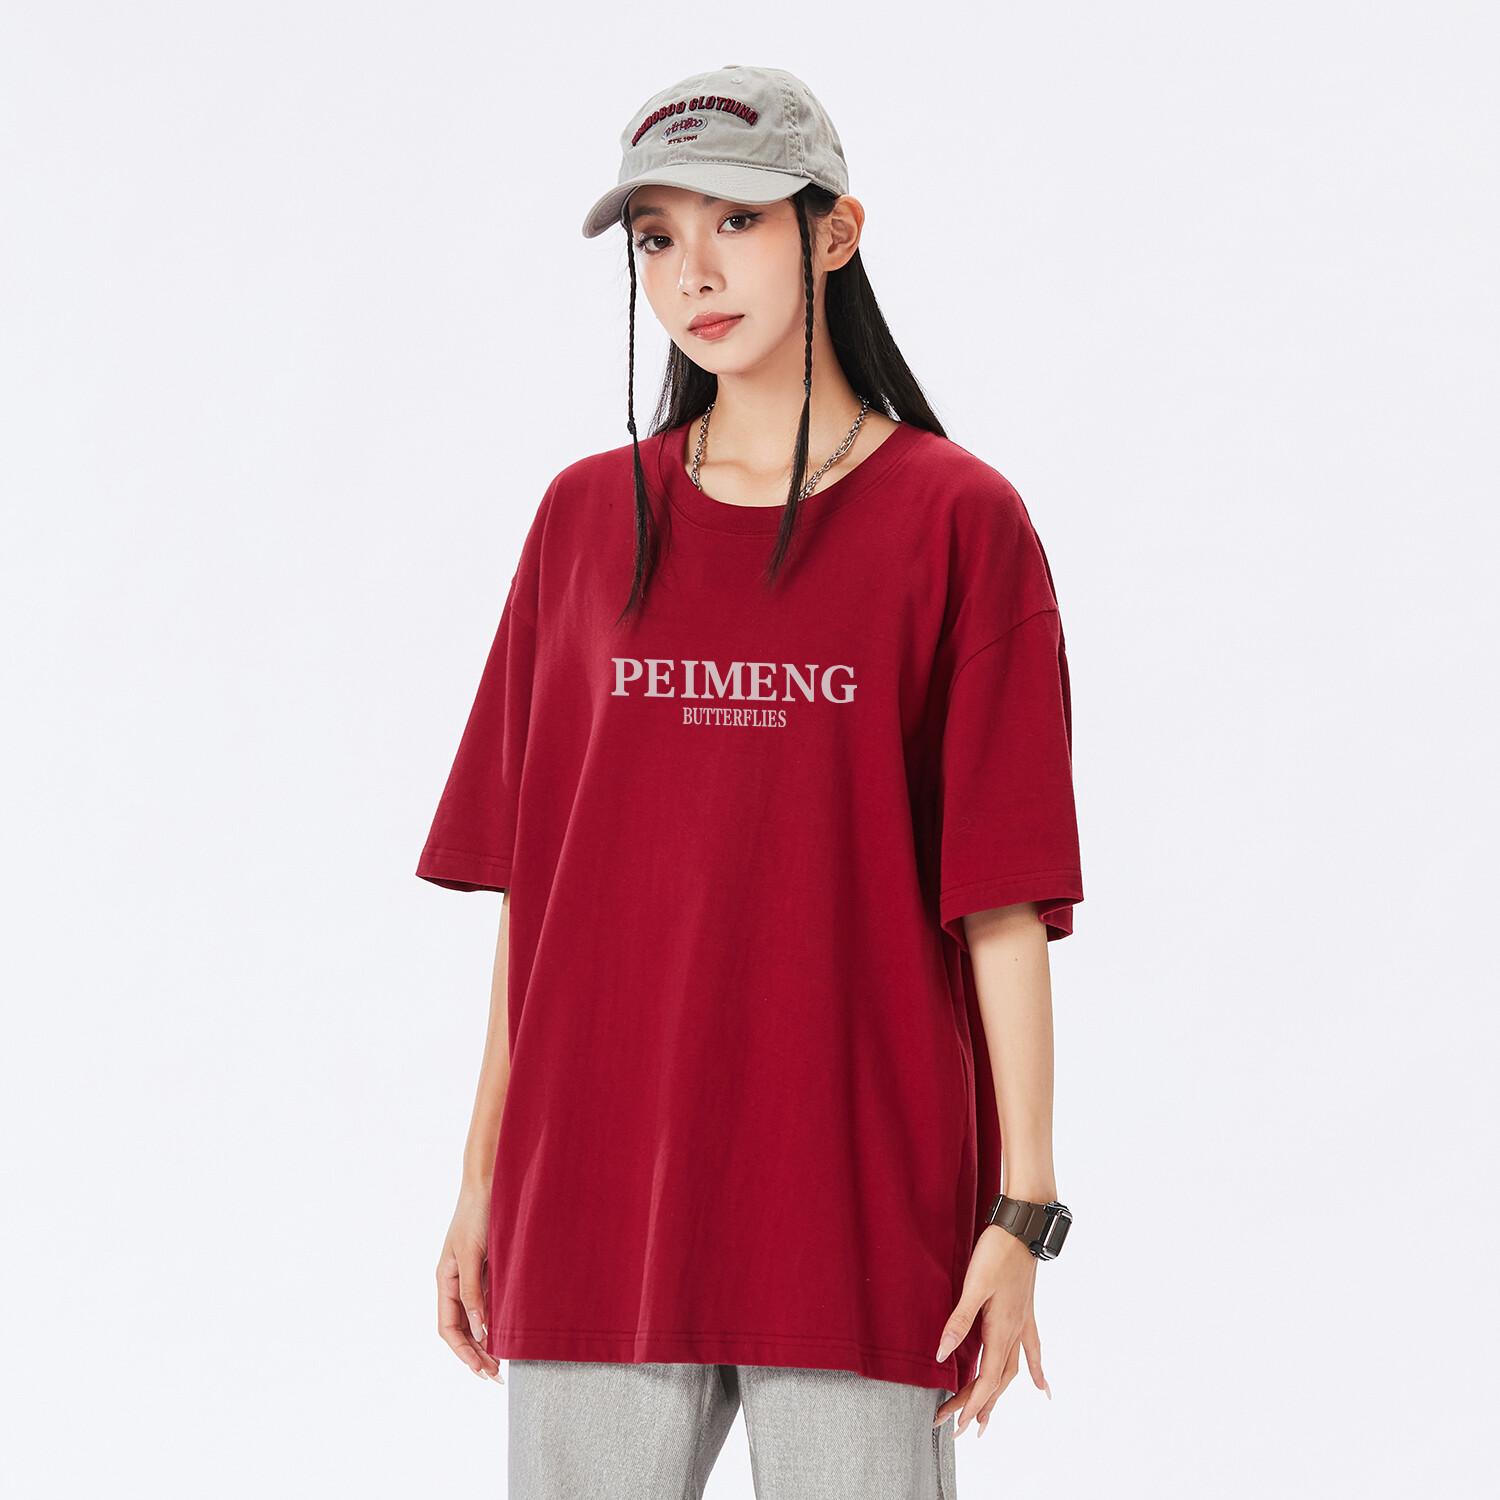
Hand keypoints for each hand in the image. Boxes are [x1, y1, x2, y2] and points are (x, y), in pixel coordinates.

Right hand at [436, 1183, 502, 1381]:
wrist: (491, 1183)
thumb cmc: (477, 1214)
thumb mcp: (472, 1254)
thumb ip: (473, 1291)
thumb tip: (478, 1329)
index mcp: (445, 1280)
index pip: (448, 1327)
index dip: (463, 1352)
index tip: (482, 1370)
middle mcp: (457, 1282)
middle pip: (461, 1329)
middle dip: (475, 1354)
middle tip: (496, 1376)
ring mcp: (473, 1276)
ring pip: (476, 1319)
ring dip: (486, 1342)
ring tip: (503, 1363)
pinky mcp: (490, 1268)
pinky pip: (490, 1302)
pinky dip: (497, 1321)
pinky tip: (510, 1333)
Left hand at [933, 1226, 1050, 1434]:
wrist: (1024, 1227)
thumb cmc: (997, 1253)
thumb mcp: (973, 1285)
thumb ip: (958, 1321)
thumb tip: (943, 1355)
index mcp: (1000, 1330)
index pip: (983, 1380)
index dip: (967, 1404)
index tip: (951, 1424)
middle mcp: (1014, 1333)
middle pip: (995, 1381)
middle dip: (977, 1406)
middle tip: (957, 1428)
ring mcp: (1023, 1324)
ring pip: (1011, 1371)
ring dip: (998, 1396)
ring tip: (987, 1420)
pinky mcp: (1025, 1313)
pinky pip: (1032, 1350)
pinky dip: (1037, 1371)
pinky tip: (1043, 1389)